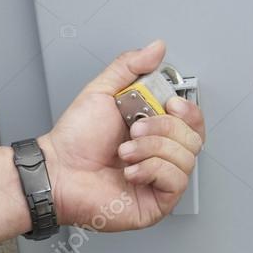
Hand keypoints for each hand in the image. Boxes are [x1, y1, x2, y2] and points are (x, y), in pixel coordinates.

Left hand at [38, 41, 205, 230]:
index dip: (189, 111)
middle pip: (194, 138)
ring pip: (186, 159)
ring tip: (124, 151)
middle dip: (163, 129)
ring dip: (151, 149)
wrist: (57, 171)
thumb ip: (130, 67)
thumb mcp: (102, 92)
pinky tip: (130, 171)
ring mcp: (159, 181)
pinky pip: (175, 182)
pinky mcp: (156, 204)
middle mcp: (160, 156)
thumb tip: (156, 48)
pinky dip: (151, 170)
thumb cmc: (74, 141)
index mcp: (154, 131)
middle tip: (134, 129)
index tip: (169, 104)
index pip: (193, 122)